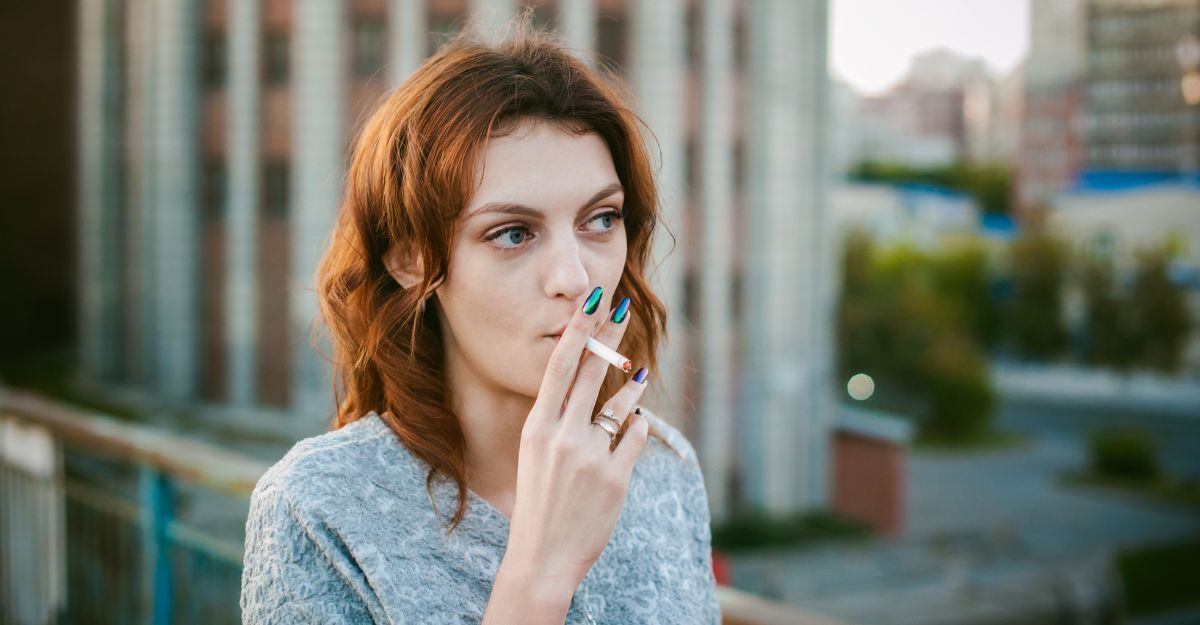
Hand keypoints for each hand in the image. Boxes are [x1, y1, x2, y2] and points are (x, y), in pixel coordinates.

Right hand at [503, 286, 651, 597]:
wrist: (542, 556)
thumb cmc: (540, 502)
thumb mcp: (538, 455)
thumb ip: (559, 420)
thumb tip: (590, 385)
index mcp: (537, 427)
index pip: (559, 366)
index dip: (578, 330)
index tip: (591, 300)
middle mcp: (561, 436)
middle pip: (589, 372)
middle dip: (608, 334)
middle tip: (621, 304)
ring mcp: (589, 457)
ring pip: (620, 404)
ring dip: (632, 386)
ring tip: (639, 373)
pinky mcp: (615, 479)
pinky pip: (636, 439)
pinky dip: (638, 429)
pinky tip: (636, 427)